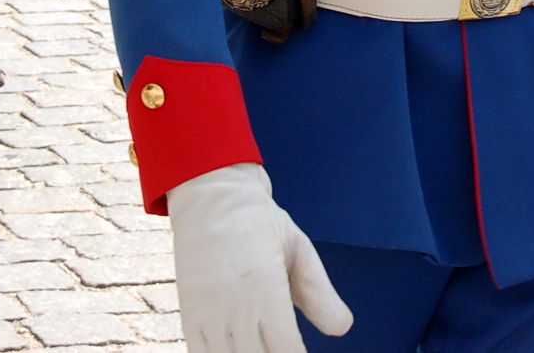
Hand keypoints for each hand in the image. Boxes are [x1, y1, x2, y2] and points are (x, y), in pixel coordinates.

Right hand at [167, 163, 351, 352]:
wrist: (214, 196)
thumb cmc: (262, 224)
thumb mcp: (298, 249)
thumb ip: (320, 294)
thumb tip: (344, 328)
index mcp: (269, 287)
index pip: (287, 349)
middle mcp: (237, 304)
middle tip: (282, 351)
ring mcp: (209, 312)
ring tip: (261, 350)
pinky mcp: (189, 315)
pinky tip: (232, 352)